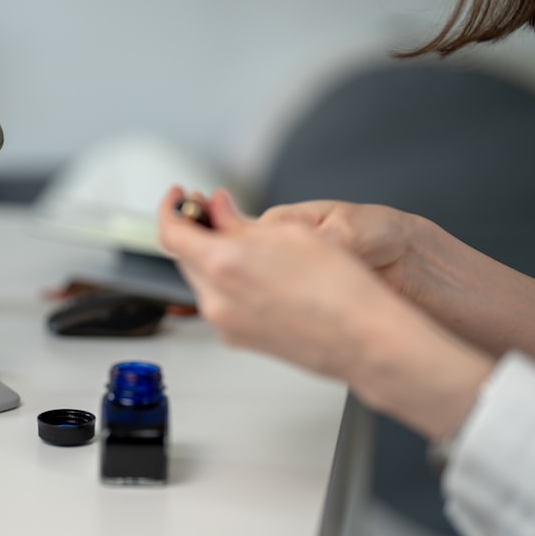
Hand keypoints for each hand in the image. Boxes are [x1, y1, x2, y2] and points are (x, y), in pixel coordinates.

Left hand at [157, 185, 491, 440]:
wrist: (364, 339)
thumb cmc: (340, 289)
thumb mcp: (289, 233)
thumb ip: (239, 221)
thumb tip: (218, 210)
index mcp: (224, 266)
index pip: (171, 232)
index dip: (171, 208)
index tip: (180, 196)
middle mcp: (217, 301)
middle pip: (184, 257)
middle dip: (196, 230)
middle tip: (216, 211)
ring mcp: (226, 325)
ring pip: (202, 280)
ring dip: (211, 256)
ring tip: (246, 240)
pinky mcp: (240, 339)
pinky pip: (220, 301)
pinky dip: (226, 280)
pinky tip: (258, 271)